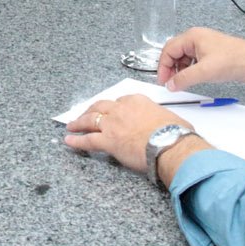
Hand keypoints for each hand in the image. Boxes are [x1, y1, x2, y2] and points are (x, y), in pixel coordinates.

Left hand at [63, 95, 203, 174]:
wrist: (170, 144)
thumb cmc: (175, 133)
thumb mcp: (172, 118)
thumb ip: (163, 120)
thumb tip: (169, 126)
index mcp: (137, 101)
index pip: (120, 102)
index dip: (113, 108)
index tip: (110, 112)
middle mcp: (121, 109)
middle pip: (100, 107)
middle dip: (91, 110)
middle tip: (85, 115)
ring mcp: (112, 124)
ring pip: (90, 120)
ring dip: (79, 122)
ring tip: (71, 125)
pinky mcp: (107, 140)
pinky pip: (87, 140)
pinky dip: (76, 141)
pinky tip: (69, 141)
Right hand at [157, 26, 244, 90]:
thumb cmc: (234, 60)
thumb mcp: (204, 71)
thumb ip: (184, 78)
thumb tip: (171, 84)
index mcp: (192, 36)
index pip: (168, 49)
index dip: (163, 66)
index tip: (163, 80)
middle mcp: (197, 38)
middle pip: (174, 52)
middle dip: (170, 68)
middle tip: (169, 82)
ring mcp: (204, 45)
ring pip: (183, 57)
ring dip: (180, 70)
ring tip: (181, 82)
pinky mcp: (210, 53)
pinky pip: (193, 60)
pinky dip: (189, 70)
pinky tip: (191, 78)